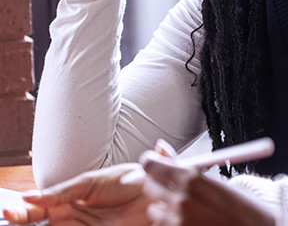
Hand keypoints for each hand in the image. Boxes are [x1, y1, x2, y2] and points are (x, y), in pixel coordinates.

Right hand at [1, 163, 150, 225]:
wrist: (158, 190)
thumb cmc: (128, 181)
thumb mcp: (91, 183)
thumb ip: (62, 192)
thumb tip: (30, 196)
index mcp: (68, 199)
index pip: (36, 208)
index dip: (20, 211)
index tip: (7, 211)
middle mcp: (72, 217)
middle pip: (39, 224)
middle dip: (22, 221)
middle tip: (9, 220)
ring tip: (18, 225)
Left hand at [140, 152, 276, 225]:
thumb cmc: (244, 210)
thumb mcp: (218, 181)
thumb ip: (186, 168)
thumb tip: (161, 148)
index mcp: (192, 178)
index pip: (150, 165)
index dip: (151, 164)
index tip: (155, 165)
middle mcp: (181, 199)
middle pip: (149, 186)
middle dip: (159, 185)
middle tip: (176, 188)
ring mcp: (178, 221)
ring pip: (155, 210)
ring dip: (166, 209)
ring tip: (189, 210)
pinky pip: (164, 225)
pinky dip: (173, 223)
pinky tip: (193, 222)